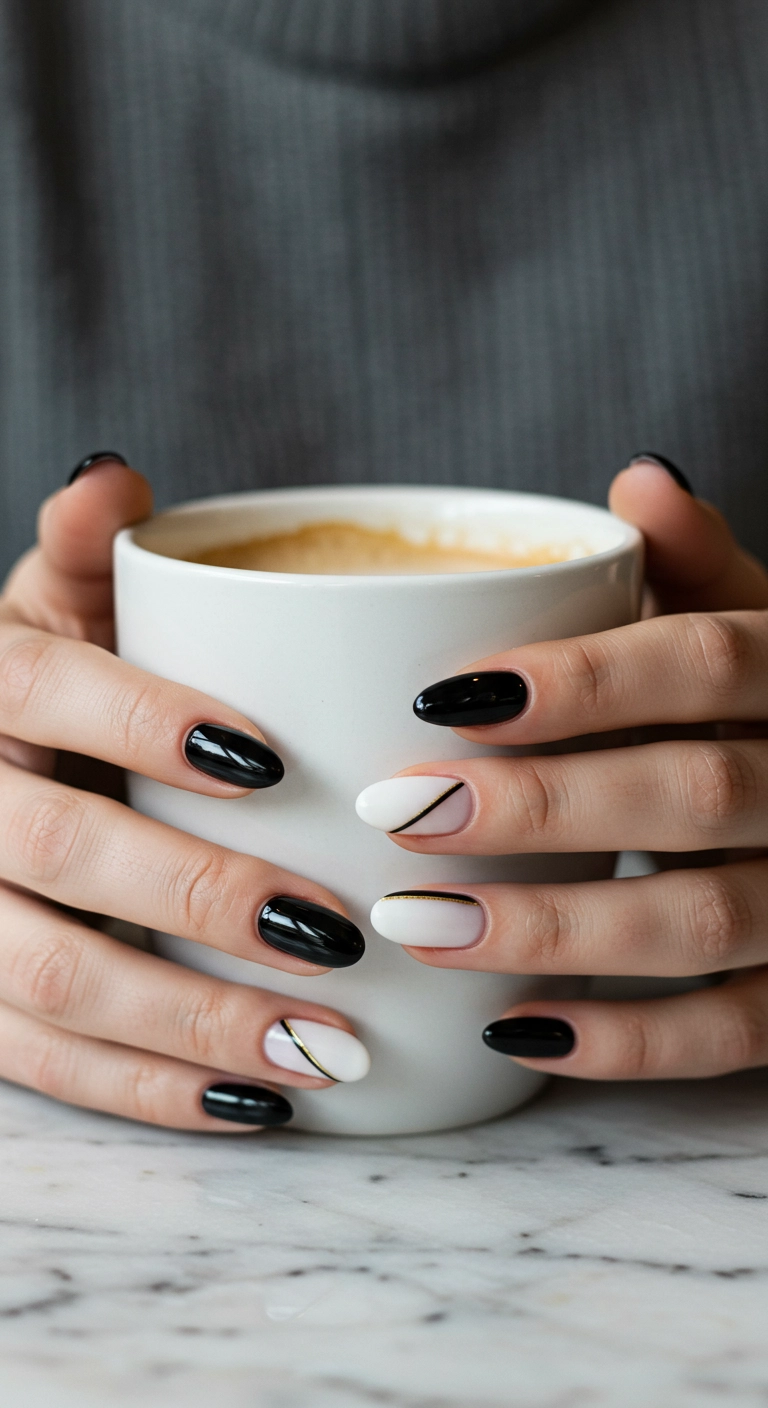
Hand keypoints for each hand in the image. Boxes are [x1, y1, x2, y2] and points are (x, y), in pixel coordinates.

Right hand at [0, 457, 368, 1130]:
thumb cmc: (36, 691)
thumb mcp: (43, 613)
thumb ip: (79, 552)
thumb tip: (118, 474)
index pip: (45, 695)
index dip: (145, 722)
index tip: (270, 762)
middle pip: (60, 853)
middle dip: (201, 897)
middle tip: (335, 932)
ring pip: (51, 982)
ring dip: (193, 1020)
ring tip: (327, 1046)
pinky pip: (43, 1067)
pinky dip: (152, 1092)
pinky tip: (261, 1103)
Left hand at [361, 458, 767, 1080]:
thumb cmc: (765, 704)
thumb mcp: (752, 623)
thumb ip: (697, 563)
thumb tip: (641, 478)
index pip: (708, 662)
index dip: (584, 681)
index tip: (442, 697)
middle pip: (696, 793)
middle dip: (542, 806)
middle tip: (400, 809)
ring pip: (704, 921)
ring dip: (555, 929)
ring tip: (417, 922)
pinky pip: (733, 1034)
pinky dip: (625, 1043)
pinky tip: (511, 1030)